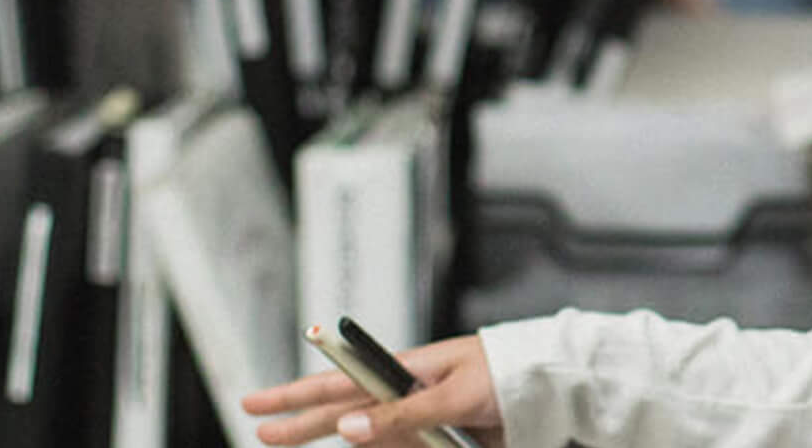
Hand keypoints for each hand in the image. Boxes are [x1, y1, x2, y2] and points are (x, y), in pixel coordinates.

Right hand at [243, 333, 505, 446]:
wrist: (554, 385)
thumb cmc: (507, 374)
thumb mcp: (454, 395)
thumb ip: (401, 413)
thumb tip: (346, 428)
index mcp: (405, 369)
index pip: (337, 384)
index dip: (295, 395)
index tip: (257, 403)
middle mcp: (407, 391)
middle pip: (342, 410)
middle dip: (300, 422)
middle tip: (259, 431)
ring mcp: (422, 416)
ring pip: (378, 437)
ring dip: (374, 440)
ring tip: (406, 428)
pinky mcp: (438, 435)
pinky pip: (406, 444)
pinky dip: (398, 444)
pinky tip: (401, 434)